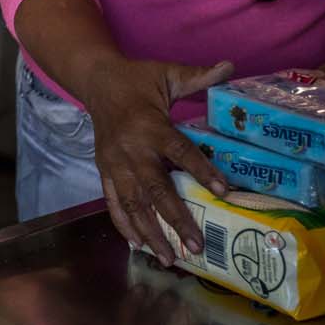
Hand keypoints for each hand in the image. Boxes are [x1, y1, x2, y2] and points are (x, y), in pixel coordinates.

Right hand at [84, 58, 233, 265]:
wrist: (94, 80)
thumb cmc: (137, 79)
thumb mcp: (167, 73)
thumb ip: (198, 75)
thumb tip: (231, 66)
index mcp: (148, 125)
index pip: (179, 151)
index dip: (202, 171)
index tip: (224, 191)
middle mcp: (130, 149)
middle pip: (155, 190)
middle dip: (176, 220)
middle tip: (197, 246)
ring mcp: (113, 163)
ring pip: (132, 204)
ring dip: (151, 232)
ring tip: (170, 258)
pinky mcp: (103, 170)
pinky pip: (113, 202)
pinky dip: (124, 225)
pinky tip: (139, 246)